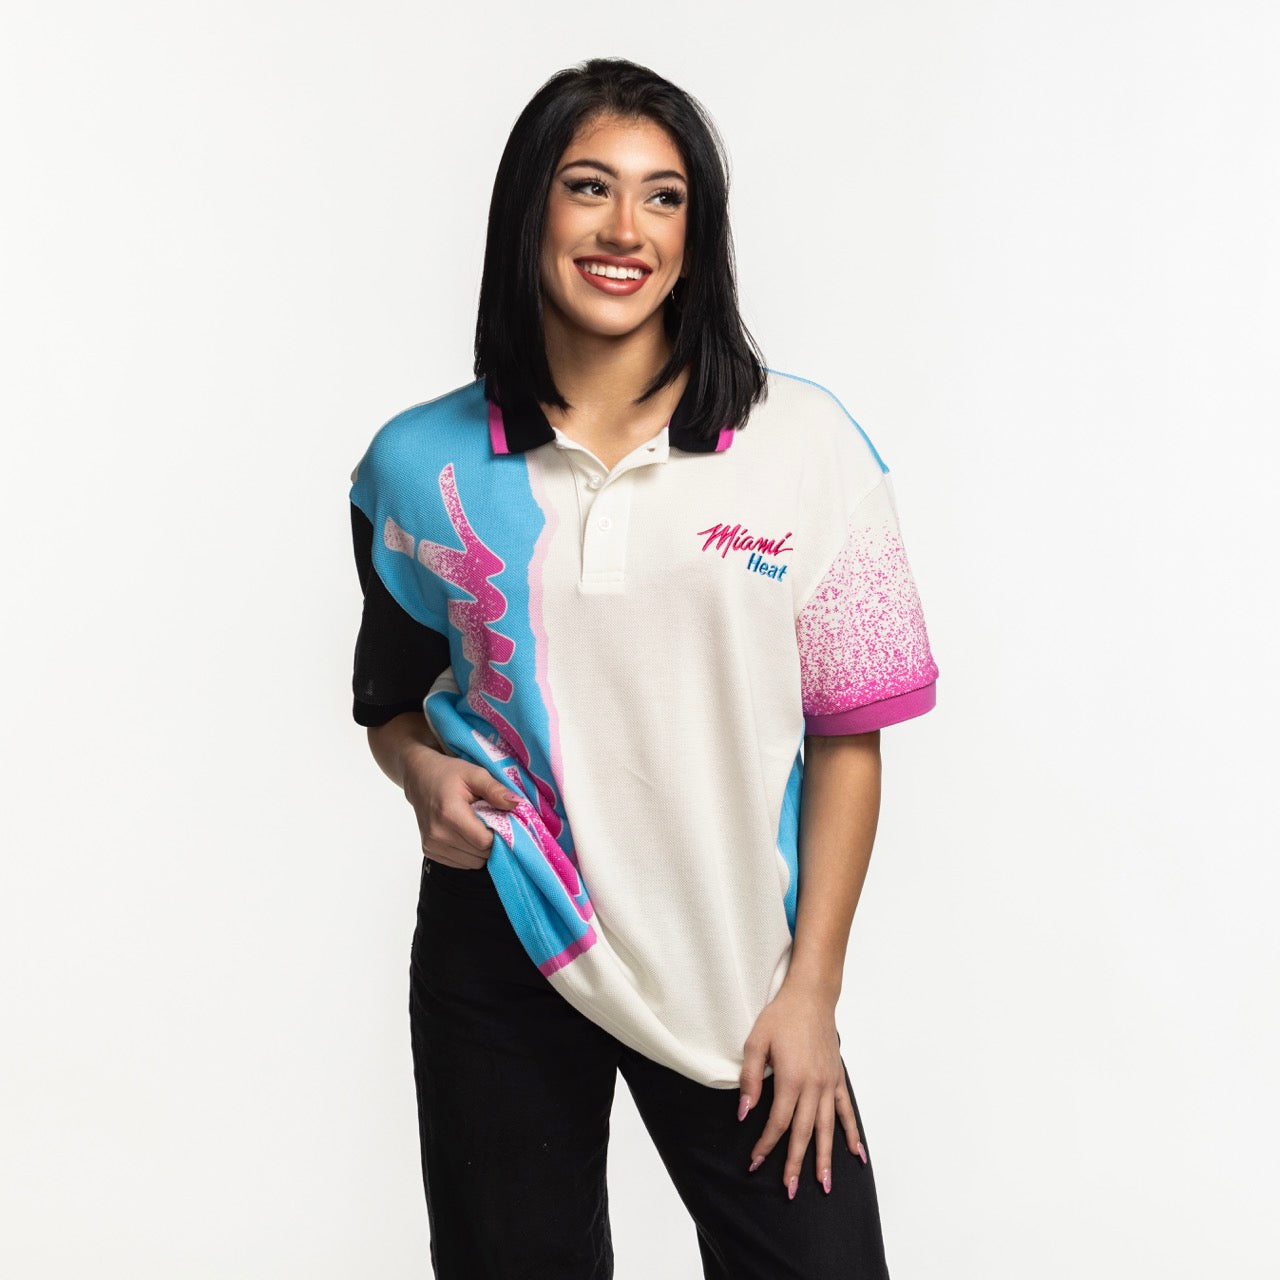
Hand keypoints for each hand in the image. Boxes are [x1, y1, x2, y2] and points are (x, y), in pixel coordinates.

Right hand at [402, 745, 521, 868]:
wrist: (420, 777)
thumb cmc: (449, 773)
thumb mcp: (475, 774)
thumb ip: (495, 790)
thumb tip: (517, 804)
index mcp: (449, 814)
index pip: (485, 842)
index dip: (500, 834)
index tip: (503, 821)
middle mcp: (437, 834)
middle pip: (481, 854)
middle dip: (493, 841)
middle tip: (492, 822)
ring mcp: (432, 845)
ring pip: (473, 862)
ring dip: (482, 849)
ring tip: (478, 826)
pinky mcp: (429, 852)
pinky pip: (462, 863)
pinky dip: (470, 852)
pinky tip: (467, 834)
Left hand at [738, 981, 865, 1198]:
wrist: (811, 997)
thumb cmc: (781, 1017)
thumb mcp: (756, 1042)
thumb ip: (750, 1079)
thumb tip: (744, 1112)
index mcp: (790, 1078)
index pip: (777, 1122)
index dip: (765, 1145)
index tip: (754, 1162)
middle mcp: (813, 1086)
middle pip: (803, 1133)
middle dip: (795, 1163)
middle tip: (789, 1191)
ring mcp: (829, 1084)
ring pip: (826, 1128)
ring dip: (825, 1158)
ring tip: (824, 1185)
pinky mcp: (838, 1079)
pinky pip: (846, 1111)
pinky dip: (852, 1133)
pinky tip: (857, 1154)